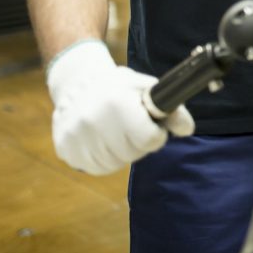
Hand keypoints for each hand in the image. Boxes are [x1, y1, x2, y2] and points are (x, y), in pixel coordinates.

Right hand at [46, 40, 194, 174]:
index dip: (156, 134)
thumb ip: (171, 109)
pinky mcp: (64, 149)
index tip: (151, 125)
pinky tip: (102, 140)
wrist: (77, 84)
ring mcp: (75, 137)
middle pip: (133, 153)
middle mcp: (92, 121)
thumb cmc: (119, 87)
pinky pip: (95, 168)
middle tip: (131, 126)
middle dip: (139, 142)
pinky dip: (104, 158)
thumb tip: (187, 130)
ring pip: (115, 163)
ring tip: (116, 131)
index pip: (150, 139)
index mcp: (117, 103)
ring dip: (121, 152)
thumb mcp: (147, 89)